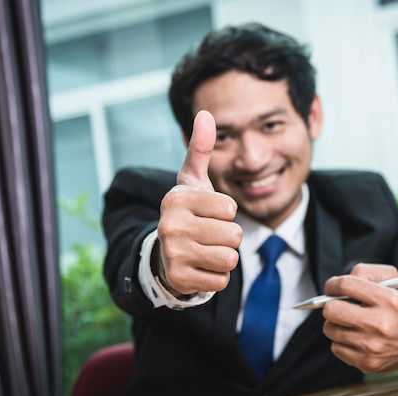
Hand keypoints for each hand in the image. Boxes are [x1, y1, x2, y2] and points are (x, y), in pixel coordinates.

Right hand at [155, 110, 241, 295]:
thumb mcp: (192, 181)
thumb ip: (201, 149)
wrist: (164, 254)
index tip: (207, 213)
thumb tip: (205, 113)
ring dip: (223, 257)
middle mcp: (170, 226)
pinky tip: (199, 266)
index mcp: (176, 199)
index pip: (230, 208)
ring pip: (230, 259)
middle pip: (233, 235)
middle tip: (206, 234)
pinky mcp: (180, 279)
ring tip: (204, 249)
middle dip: (228, 237)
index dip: (226, 212)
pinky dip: (216, 276)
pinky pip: (221, 280)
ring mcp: (173, 254)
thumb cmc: (187, 212)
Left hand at [322, 263, 397, 371]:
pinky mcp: (367, 363)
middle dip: (331, 305)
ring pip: (330, 329)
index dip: (333, 284)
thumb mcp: (392, 280)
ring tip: (349, 321)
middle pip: (332, 310)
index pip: (346, 285)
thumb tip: (338, 284)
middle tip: (338, 305)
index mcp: (389, 300)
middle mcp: (381, 324)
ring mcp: (373, 346)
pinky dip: (341, 341)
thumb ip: (365, 272)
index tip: (331, 287)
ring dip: (335, 323)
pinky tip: (355, 336)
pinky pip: (336, 348)